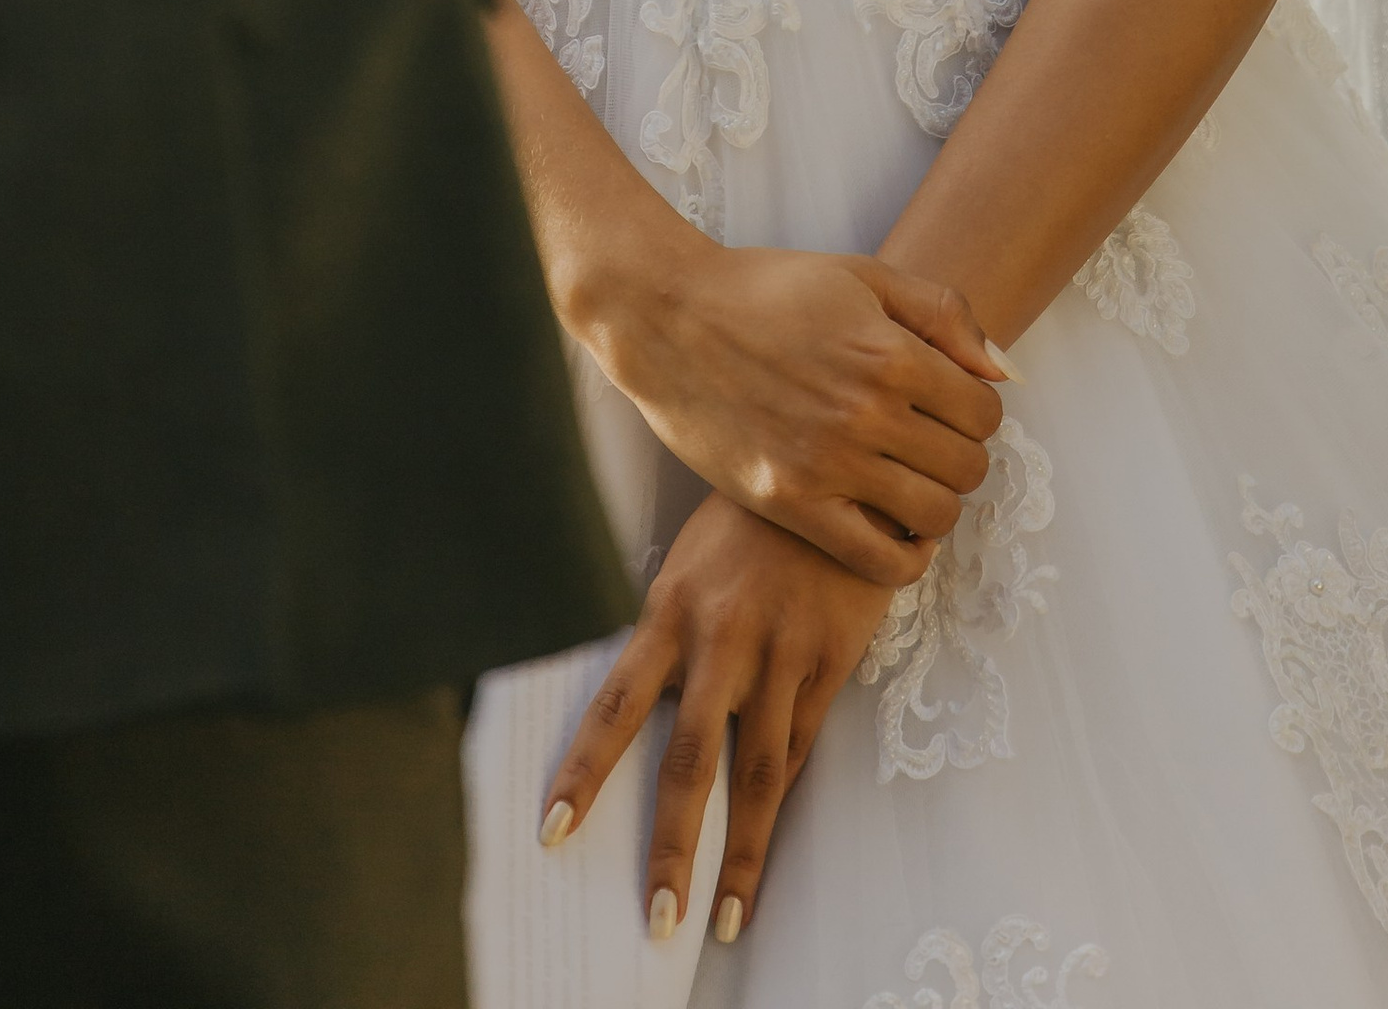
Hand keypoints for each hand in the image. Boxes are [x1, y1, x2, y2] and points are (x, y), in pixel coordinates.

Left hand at [541, 492, 893, 946]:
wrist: (834, 469)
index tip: (554, 831)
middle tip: (658, 917)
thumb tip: (641, 719)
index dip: (583, 772)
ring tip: (728, 916)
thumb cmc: (746, 523)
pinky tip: (769, 844)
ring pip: (758, 771)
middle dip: (673, 847)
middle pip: (689, 760)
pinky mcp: (832, 657)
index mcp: (670, 608)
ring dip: (743, 853)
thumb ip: (669, 638)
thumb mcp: (689, 566)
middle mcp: (722, 636)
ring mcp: (782, 649)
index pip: (614, 705)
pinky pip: (803, 744)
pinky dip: (783, 801)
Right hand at [588, 240, 1001, 585]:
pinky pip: (878, 561)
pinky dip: (905, 559)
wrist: (667, 317)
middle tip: (927, 445)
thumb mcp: (861, 276)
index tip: (950, 409)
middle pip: (968, 467)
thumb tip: (1003, 373)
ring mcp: (828, 464)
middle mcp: (866, 413)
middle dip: (960, 457)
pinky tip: (896, 534)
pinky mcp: (790, 503)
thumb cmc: (764, 288)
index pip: (985, 412)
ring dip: (936, 504)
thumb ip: (943, 314)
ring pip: (935, 515)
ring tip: (908, 482)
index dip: (977, 412)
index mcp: (890, 353)